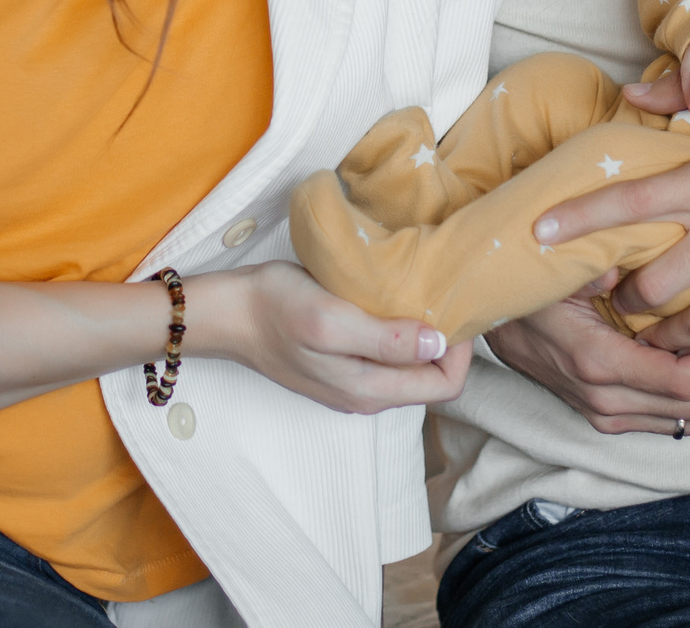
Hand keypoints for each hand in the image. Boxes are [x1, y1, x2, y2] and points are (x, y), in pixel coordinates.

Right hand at [188, 261, 471, 415]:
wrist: (227, 313)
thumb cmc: (275, 308)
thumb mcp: (332, 318)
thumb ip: (386, 339)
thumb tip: (439, 344)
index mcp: (370, 389)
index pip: (446, 385)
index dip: (462, 350)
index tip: (456, 306)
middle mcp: (367, 395)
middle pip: (432, 379)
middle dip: (449, 342)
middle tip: (445, 295)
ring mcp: (352, 383)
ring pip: (411, 368)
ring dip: (424, 336)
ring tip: (422, 294)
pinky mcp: (340, 366)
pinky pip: (388, 357)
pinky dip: (401, 333)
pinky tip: (392, 302)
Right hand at [482, 288, 689, 436]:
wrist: (482, 318)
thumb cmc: (523, 286)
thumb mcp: (549, 271)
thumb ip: (587, 268)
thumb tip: (618, 267)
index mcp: (600, 366)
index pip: (684, 383)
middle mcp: (608, 401)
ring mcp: (611, 413)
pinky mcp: (616, 414)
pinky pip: (681, 423)